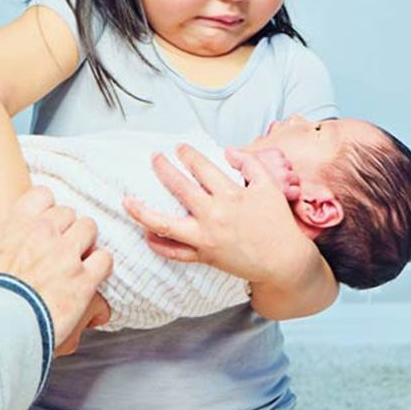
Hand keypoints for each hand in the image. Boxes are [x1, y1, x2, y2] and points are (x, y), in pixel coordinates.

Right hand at [0, 186, 112, 350]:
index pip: (42, 195)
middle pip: (68, 212)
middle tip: (62, 250)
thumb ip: (3, 247)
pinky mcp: (82, 279)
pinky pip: (104, 259)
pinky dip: (101, 266)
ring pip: (89, 228)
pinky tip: (93, 277)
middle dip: (67, 230)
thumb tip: (5, 253)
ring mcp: (65, 254)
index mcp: (17, 224)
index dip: (48, 210)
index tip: (48, 225)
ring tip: (79, 261)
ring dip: (86, 242)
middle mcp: (43, 232)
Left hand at [123, 144, 306, 284]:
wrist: (283, 262)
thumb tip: (227, 150)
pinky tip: (146, 233)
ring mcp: (206, 238)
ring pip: (166, 225)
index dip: (187, 154)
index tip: (180, 148)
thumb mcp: (268, 185)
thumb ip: (248, 163)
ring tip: (127, 200)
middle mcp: (214, 214)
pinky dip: (158, 244)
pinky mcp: (205, 256)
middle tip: (154, 158)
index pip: (201, 166)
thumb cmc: (277, 221)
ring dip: (143, 211)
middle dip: (163, 168)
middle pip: (179, 187)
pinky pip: (175, 253)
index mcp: (230, 194)